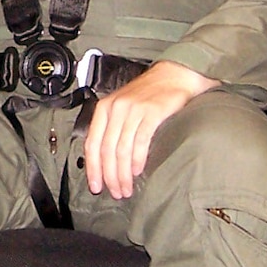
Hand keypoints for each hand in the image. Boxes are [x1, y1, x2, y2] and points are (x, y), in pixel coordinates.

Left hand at [84, 60, 218, 199]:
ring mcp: (133, 109)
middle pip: (106, 150)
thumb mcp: (123, 106)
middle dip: (110, 176)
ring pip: (122, 150)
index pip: (92, 144)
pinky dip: (138, 160)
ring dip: (123, 174)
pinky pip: (140, 142)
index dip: (93, 169)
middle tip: (116, 192)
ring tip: (127, 188)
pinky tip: (138, 171)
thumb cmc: (149, 94)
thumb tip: (105, 162)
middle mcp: (116, 108)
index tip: (96, 187)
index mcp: (104, 108)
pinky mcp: (151, 112)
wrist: (175, 75)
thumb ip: (113, 128)